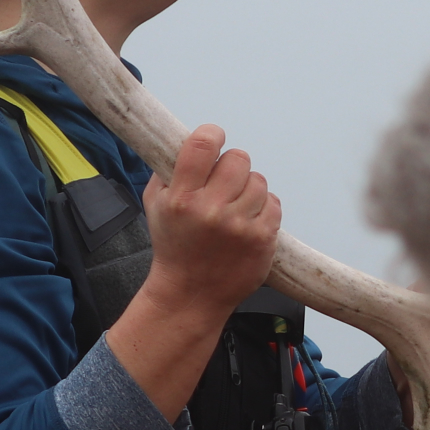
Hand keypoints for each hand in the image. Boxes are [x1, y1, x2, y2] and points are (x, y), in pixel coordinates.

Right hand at [141, 125, 279, 318]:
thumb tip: (189, 140)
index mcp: (182, 198)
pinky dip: (263, 208)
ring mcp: (240, 226)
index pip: (203, 145)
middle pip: (238, 158)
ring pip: (259, 180)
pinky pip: (273, 203)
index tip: (214, 140)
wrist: (190, 295)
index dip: (212, 134)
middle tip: (224, 183)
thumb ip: (167, 170)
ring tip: (235, 206)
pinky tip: (247, 220)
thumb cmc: (174, 246)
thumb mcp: (155, 205)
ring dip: (248, 188)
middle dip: (231, 166)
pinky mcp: (262, 240)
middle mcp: (211, 210)